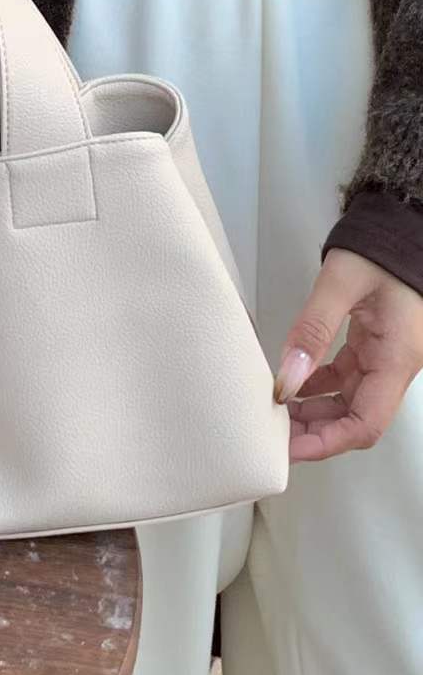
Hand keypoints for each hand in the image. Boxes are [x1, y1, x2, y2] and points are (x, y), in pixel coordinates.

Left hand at [274, 248, 422, 460]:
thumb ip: (312, 330)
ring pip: (348, 402)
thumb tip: (286, 378)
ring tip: (274, 412)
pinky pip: (346, 378)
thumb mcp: (340, 283)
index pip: (365, 424)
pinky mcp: (374, 346)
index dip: (327, 443)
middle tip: (270, 434)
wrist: (402, 225)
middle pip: (355, 419)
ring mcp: (386, 357)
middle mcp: (396, 365)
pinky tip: (291, 383)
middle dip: (314, 432)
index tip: (288, 449)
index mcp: (397, 358)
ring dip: (313, 411)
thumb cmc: (380, 249)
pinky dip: (318, 386)